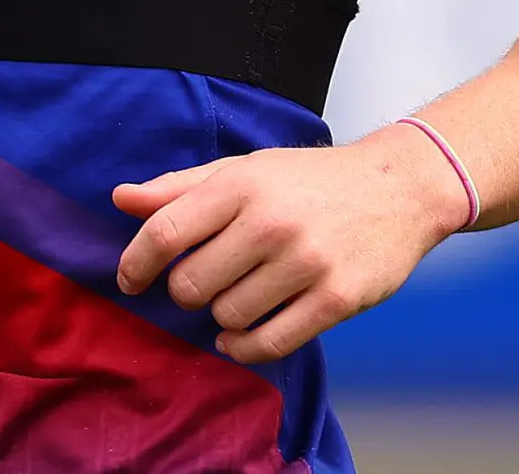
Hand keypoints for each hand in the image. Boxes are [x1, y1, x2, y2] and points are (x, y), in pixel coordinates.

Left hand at [111, 124, 466, 362]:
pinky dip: (244, 347)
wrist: (398, 189)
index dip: (135, 264)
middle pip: (191, 285)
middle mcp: (272, 222)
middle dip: (186, 291)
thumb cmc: (309, 181)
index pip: (165, 233)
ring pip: (228, 317)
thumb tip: (120, 199)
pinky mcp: (338, 299)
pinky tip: (239, 336)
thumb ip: (179, 188)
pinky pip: (270, 343)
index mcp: (241, 184)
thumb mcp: (244, 170)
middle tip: (204, 281)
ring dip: (222, 315)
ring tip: (237, 295)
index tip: (130, 281)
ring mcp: (307, 263)